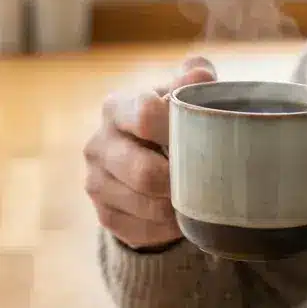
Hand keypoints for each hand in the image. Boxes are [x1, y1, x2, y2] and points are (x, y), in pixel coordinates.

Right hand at [84, 56, 216, 249]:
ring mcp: (95, 182)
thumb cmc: (170, 119)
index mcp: (116, 107)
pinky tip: (183, 217)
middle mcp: (97, 144)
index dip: (179, 128)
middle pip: (144, 172)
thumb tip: (201, 76)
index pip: (146, 115)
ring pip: (146, 206)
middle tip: (210, 181)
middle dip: (181, 180)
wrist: (145, 158)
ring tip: (201, 200)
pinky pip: (142, 231)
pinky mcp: (104, 215)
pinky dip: (168, 228)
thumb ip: (193, 78)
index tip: (208, 138)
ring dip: (178, 207)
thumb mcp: (181, 94)